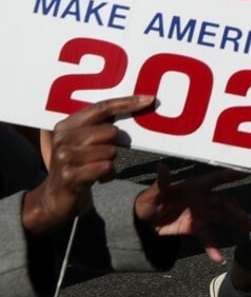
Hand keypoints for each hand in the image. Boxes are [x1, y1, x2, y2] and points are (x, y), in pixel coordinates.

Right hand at [21, 95, 154, 235]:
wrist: (55, 197)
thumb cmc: (78, 165)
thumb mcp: (82, 142)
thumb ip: (100, 125)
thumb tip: (136, 105)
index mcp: (67, 124)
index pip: (102, 107)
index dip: (127, 103)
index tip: (149, 99)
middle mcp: (63, 137)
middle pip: (111, 131)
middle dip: (113, 144)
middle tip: (100, 155)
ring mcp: (64, 157)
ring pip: (111, 151)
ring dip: (110, 161)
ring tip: (95, 167)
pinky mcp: (70, 175)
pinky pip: (106, 167)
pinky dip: (108, 174)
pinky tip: (97, 178)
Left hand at [134, 164, 250, 263]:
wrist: (143, 220)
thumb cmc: (149, 200)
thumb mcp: (153, 193)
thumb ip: (161, 182)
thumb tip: (162, 167)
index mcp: (194, 187)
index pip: (215, 180)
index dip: (229, 176)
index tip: (246, 174)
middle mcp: (202, 199)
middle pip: (223, 203)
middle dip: (236, 210)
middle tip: (248, 219)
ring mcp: (202, 214)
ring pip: (223, 217)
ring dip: (235, 222)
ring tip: (248, 228)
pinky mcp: (196, 228)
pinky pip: (208, 237)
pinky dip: (213, 248)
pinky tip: (218, 258)